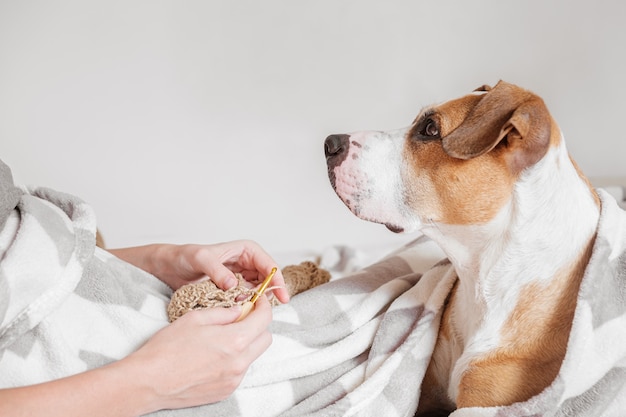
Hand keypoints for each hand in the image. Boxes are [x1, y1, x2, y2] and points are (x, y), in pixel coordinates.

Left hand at [108, 239, 289, 303]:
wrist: (168, 267)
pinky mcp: (232, 291)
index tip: (280, 294)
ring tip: (251, 312)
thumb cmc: (184, 256)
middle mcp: (246, 263)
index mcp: (245, 250)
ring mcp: (240, 278)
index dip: (277, 279)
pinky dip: (244, 307)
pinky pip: (244, 300)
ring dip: (257, 302)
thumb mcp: (200, 259)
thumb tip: (234, 285)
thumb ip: (217, 270)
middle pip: (267, 280)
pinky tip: (240, 314)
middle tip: (271, 308)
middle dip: (270, 293)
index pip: (268, 264)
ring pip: (257, 292)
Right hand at [120, 295, 273, 411]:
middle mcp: (239, 363)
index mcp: (234, 340)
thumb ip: (224, 312)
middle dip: (258, 325)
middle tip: (241, 317)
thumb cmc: (167, 348)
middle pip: (266, 339)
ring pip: (253, 355)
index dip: (264, 305)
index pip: (265, 319)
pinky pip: (240, 370)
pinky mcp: (226, 391)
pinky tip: (214, 355)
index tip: (257, 300)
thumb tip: (240, 309)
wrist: (149, 382)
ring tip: (222, 338)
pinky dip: (235, 359)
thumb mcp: (196, 318)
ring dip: (246, 343)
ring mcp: (234, 379)